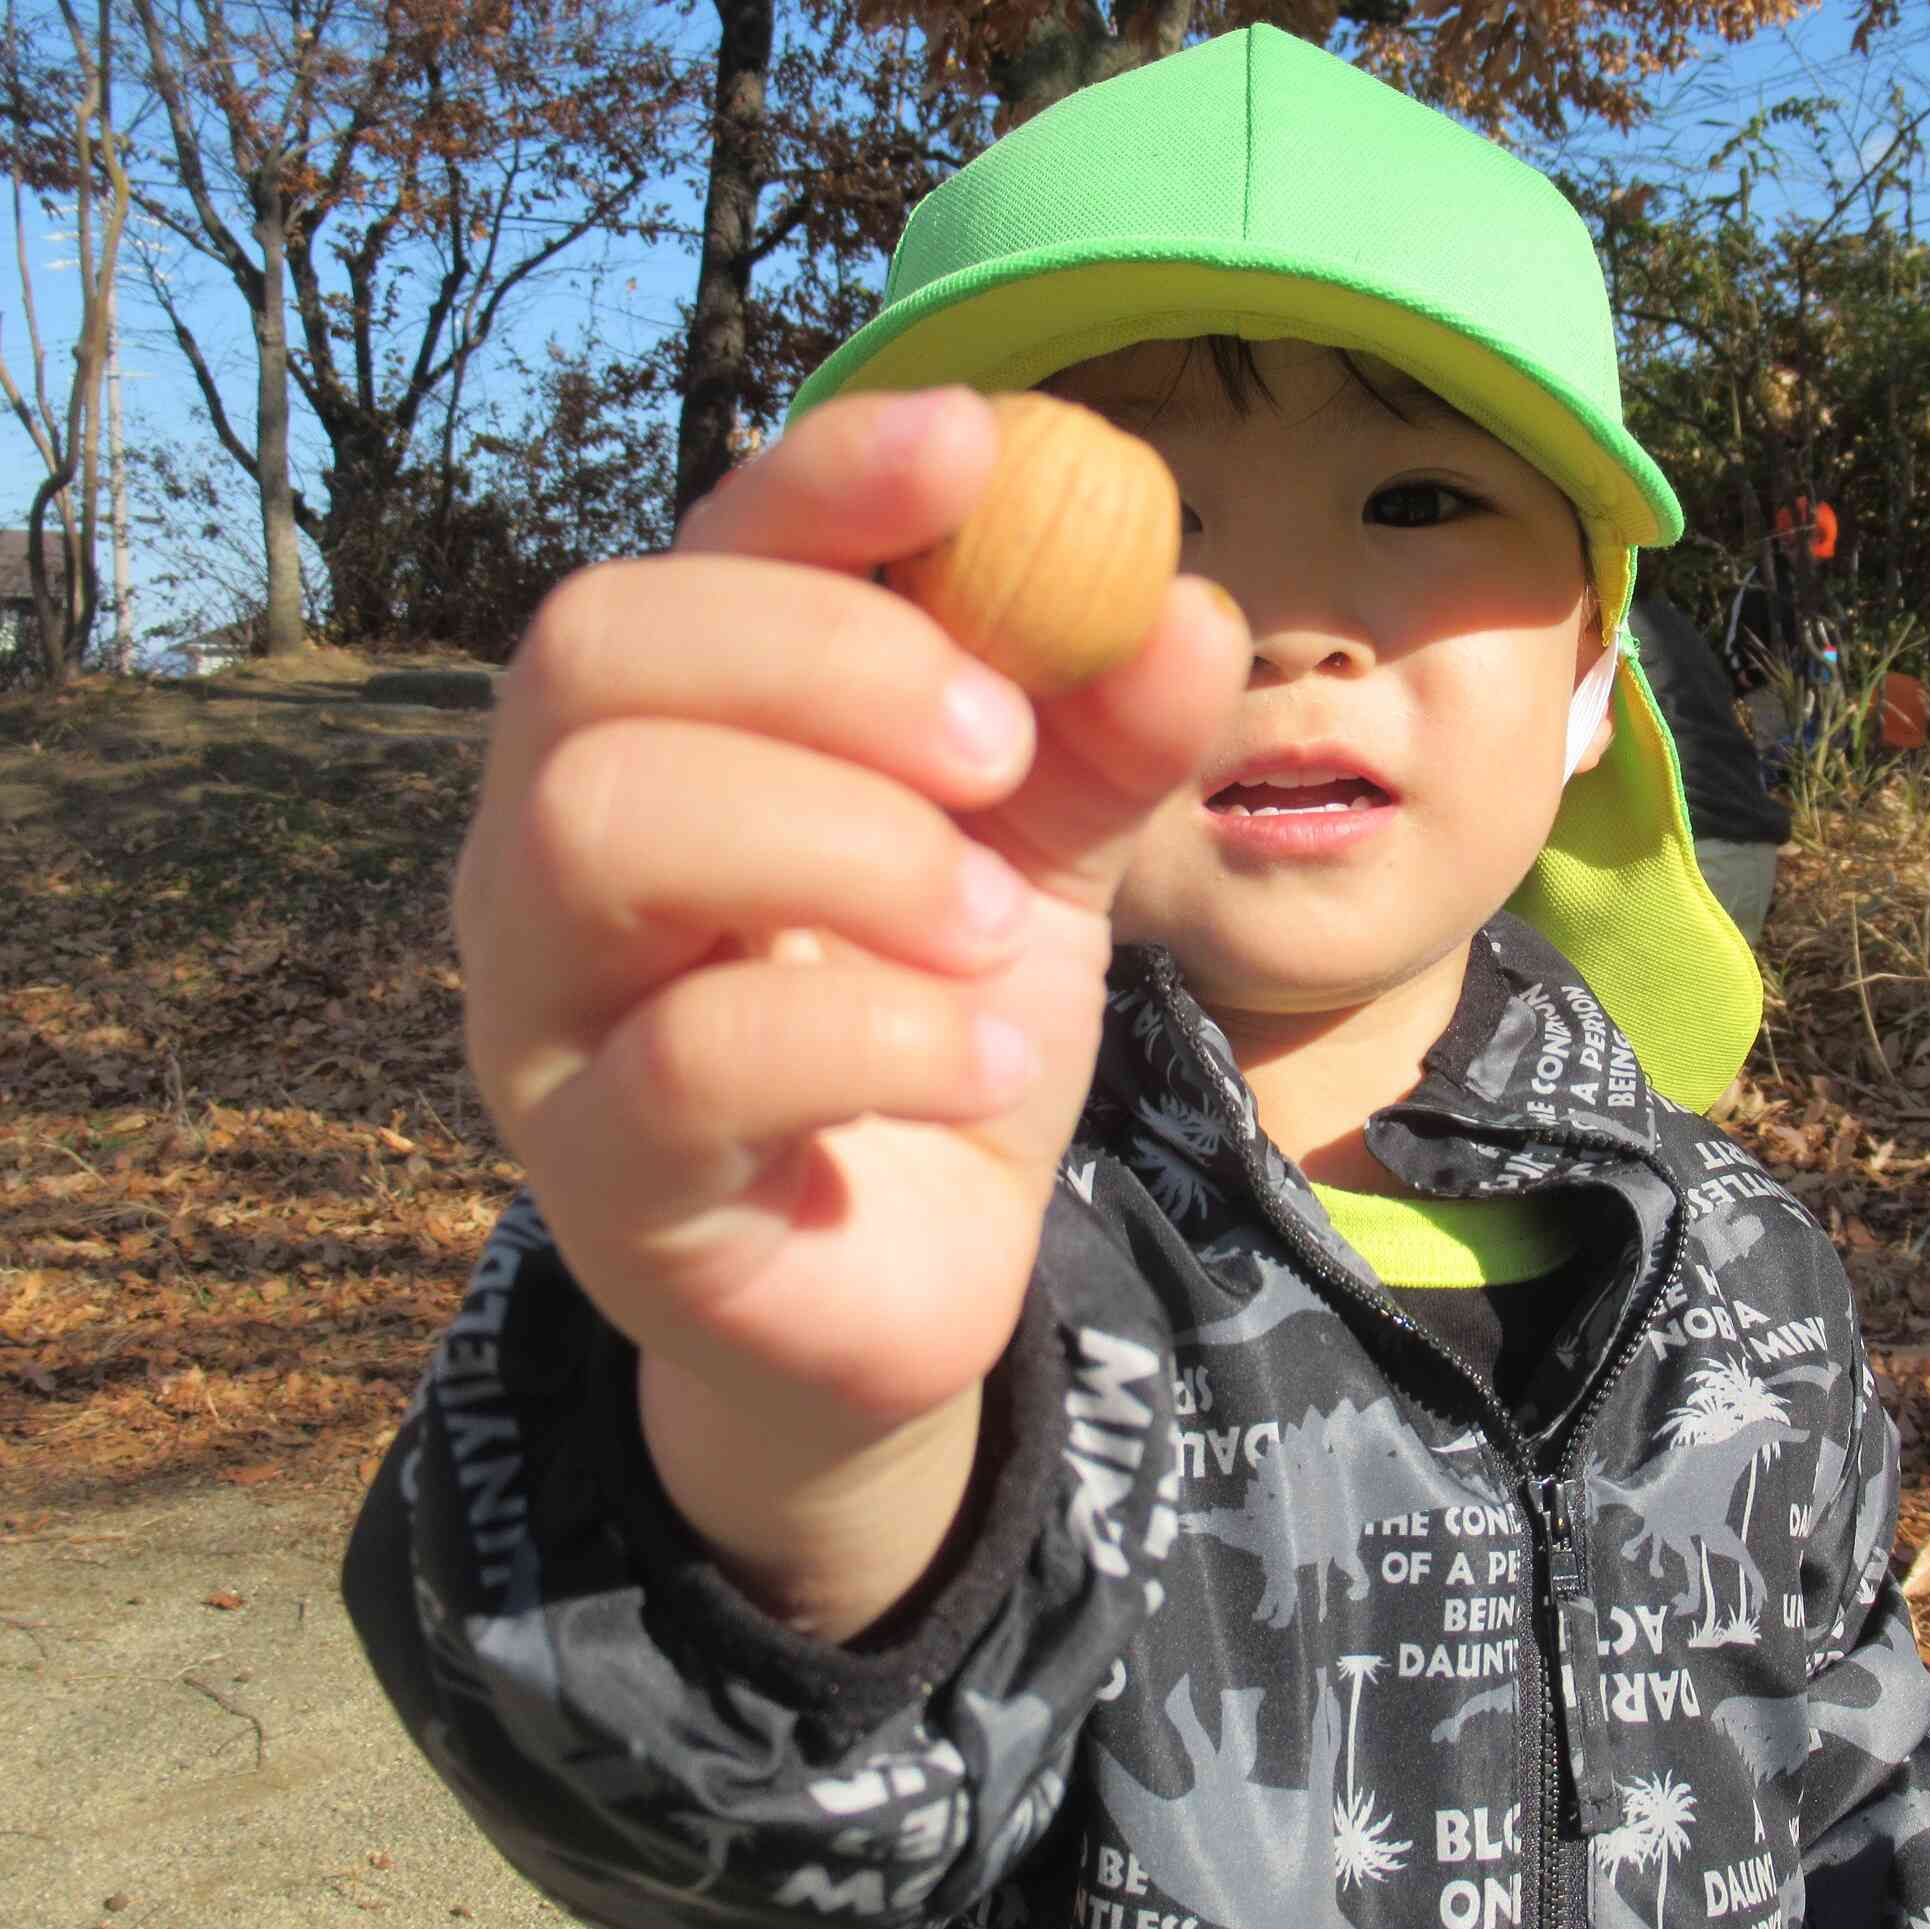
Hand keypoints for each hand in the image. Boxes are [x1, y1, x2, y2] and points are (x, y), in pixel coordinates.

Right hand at [454, 390, 1248, 1448]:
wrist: (902, 1287)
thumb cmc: (936, 1033)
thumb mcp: (1039, 861)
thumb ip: (1101, 738)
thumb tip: (1184, 602)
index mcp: (664, 737)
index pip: (693, 550)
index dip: (826, 478)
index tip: (983, 443)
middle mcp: (552, 851)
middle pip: (598, 650)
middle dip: (831, 661)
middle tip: (1008, 747)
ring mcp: (548, 1014)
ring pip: (606, 828)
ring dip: (848, 841)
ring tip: (992, 924)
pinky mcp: (600, 1179)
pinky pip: (694, 1059)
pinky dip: (885, 1035)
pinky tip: (991, 1059)